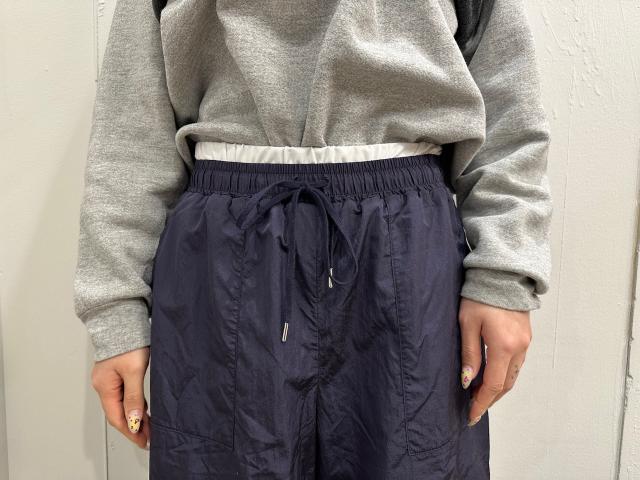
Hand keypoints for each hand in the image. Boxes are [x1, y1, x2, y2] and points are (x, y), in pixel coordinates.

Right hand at [91, 347, 150, 448]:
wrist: (124, 318)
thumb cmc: (128, 340)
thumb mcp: (134, 371)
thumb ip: (134, 396)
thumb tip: (133, 420)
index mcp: (105, 386)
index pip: (116, 417)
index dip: (131, 431)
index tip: (144, 441)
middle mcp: (104, 385)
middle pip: (118, 413)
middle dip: (134, 427)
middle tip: (149, 437)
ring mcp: (110, 379)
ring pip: (122, 404)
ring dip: (135, 416)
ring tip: (149, 428)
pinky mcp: (117, 372)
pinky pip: (125, 394)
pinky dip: (134, 404)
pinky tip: (143, 410)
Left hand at [458, 297, 531, 425]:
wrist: (502, 275)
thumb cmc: (480, 296)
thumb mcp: (467, 324)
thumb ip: (469, 354)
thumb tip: (467, 381)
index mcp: (503, 346)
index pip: (492, 384)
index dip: (481, 402)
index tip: (471, 415)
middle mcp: (519, 348)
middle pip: (506, 384)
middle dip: (489, 399)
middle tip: (473, 409)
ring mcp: (526, 343)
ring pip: (513, 376)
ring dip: (497, 388)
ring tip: (479, 396)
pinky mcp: (526, 337)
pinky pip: (516, 364)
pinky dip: (504, 375)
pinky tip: (491, 376)